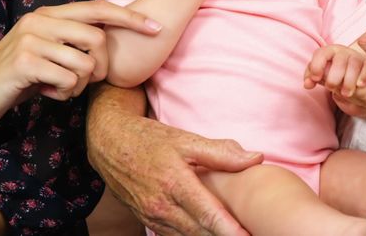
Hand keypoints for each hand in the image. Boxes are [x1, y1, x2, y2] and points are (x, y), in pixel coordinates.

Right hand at [0, 0, 160, 131]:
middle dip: (101, 68)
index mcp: (47, 14)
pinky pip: (68, 80)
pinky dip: (64, 94)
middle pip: (97, 39)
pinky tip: (46, 95)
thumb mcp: (45, 53)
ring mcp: (30, 39)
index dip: (130, 18)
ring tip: (60, 89)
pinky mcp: (25, 62)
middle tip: (85, 83)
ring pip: (85, 64)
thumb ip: (70, 42)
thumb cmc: (15, 79)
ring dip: (79, 86)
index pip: (98, 8)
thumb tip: (108, 42)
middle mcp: (39, 20)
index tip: (157, 29)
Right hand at [86, 100, 262, 235]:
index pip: (209, 215)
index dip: (230, 230)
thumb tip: (256, 158)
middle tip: (251, 234)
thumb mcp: (185, 139)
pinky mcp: (147, 221)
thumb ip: (221, 152)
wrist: (108, 143)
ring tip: (233, 234)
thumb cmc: (149, 139)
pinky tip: (209, 234)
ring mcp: (153, 217)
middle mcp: (162, 206)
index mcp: (175, 183)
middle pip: (201, 233)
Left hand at [303, 44, 365, 96]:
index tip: (315, 79)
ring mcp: (357, 58)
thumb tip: (307, 84)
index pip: (321, 53)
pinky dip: (363, 77)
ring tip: (345, 94)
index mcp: (329, 52)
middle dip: (334, 76)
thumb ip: (313, 77)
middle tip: (331, 88)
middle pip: (339, 60)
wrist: (354, 74)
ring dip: (349, 81)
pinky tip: (360, 85)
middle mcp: (343, 52)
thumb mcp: (322, 75)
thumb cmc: (335, 73)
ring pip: (354, 64)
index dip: (317, 65)